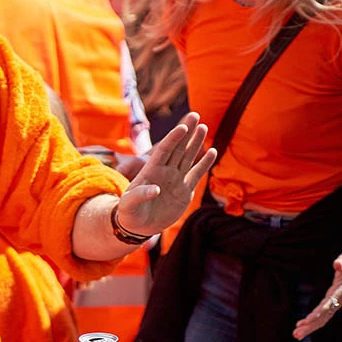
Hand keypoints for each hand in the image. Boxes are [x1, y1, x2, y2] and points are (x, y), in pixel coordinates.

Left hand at [114, 112, 215, 236]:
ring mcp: (175, 180)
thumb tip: (155, 189)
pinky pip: (196, 174)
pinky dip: (205, 164)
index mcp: (151, 171)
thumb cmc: (129, 213)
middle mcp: (164, 171)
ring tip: (203, 127)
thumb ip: (139, 195)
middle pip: (177, 148)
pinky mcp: (185, 191)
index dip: (173, 139)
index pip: (164, 150)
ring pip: (188, 157)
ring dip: (196, 143)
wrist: (139, 226)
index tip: (182, 127)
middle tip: (195, 115)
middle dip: (186, 132)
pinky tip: (213, 151)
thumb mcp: (128, 204)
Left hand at [292, 252, 341, 339]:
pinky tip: (301, 325)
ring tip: (296, 335)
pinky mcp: (332, 303)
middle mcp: (337, 301)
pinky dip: (312, 321)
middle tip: (297, 335)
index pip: (328, 305)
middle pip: (323, 316)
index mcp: (340, 292)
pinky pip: (322, 315)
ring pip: (322, 319)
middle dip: (310, 326)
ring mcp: (335, 303)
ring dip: (309, 327)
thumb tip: (337, 264)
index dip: (318, 313)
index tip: (307, 321)